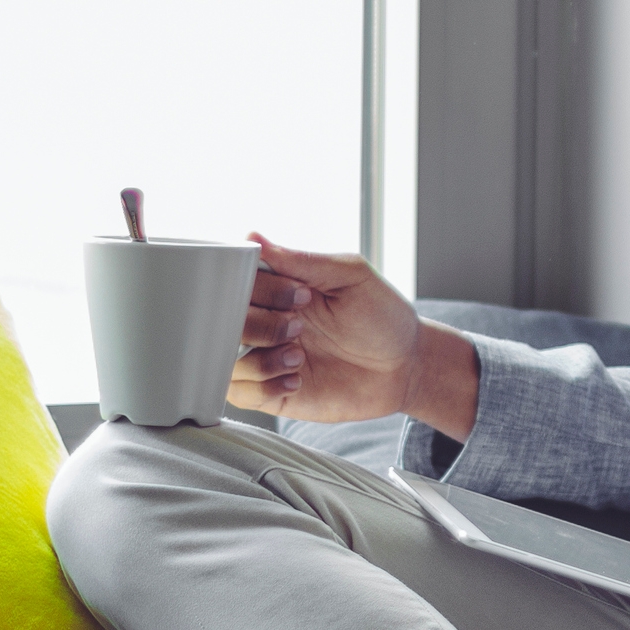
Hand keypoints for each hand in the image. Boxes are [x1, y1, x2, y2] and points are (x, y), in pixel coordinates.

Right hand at [231, 235, 479, 434]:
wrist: (406, 365)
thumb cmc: (381, 314)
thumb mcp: (351, 276)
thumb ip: (303, 260)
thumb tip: (254, 237)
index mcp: (278, 288)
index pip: (238, 281)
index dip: (261, 289)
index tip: (300, 295)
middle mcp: (266, 321)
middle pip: (223, 321)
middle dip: (260, 325)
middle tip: (299, 326)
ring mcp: (266, 357)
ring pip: (224, 359)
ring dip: (260, 359)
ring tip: (299, 356)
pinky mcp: (273, 393)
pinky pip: (239, 393)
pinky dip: (263, 386)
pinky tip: (297, 380)